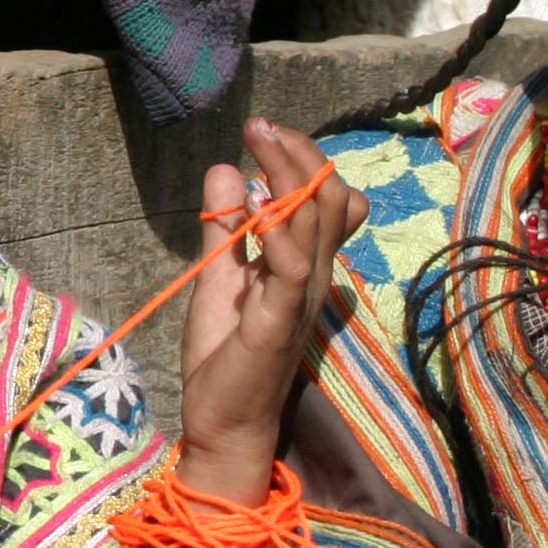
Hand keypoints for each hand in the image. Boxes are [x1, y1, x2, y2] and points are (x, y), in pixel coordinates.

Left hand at [175, 118, 364, 496]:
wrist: (224, 423)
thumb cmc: (226, 356)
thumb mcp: (219, 278)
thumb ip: (224, 229)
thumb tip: (228, 168)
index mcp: (302, 265)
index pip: (326, 200)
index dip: (303, 160)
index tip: (264, 132)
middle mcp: (312, 276)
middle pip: (328, 199)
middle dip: (298, 153)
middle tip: (260, 124)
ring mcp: (301, 298)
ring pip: (316, 222)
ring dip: (288, 175)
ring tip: (259, 140)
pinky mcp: (280, 321)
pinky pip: (293, 268)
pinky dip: (278, 231)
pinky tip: (255, 204)